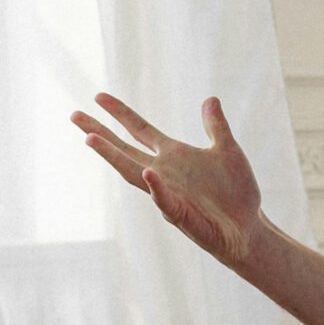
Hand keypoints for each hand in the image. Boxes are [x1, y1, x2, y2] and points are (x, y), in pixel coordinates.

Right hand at [71, 92, 262, 267]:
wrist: (248, 227)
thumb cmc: (235, 192)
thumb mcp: (227, 150)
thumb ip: (216, 126)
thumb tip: (209, 99)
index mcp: (173, 156)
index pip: (140, 130)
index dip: (120, 114)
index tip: (98, 97)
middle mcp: (163, 174)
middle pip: (125, 150)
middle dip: (100, 133)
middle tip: (75, 115)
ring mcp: (169, 194)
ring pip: (134, 175)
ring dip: (113, 157)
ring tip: (91, 139)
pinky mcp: (182, 216)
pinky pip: (165, 202)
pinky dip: (157, 189)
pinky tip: (148, 173)